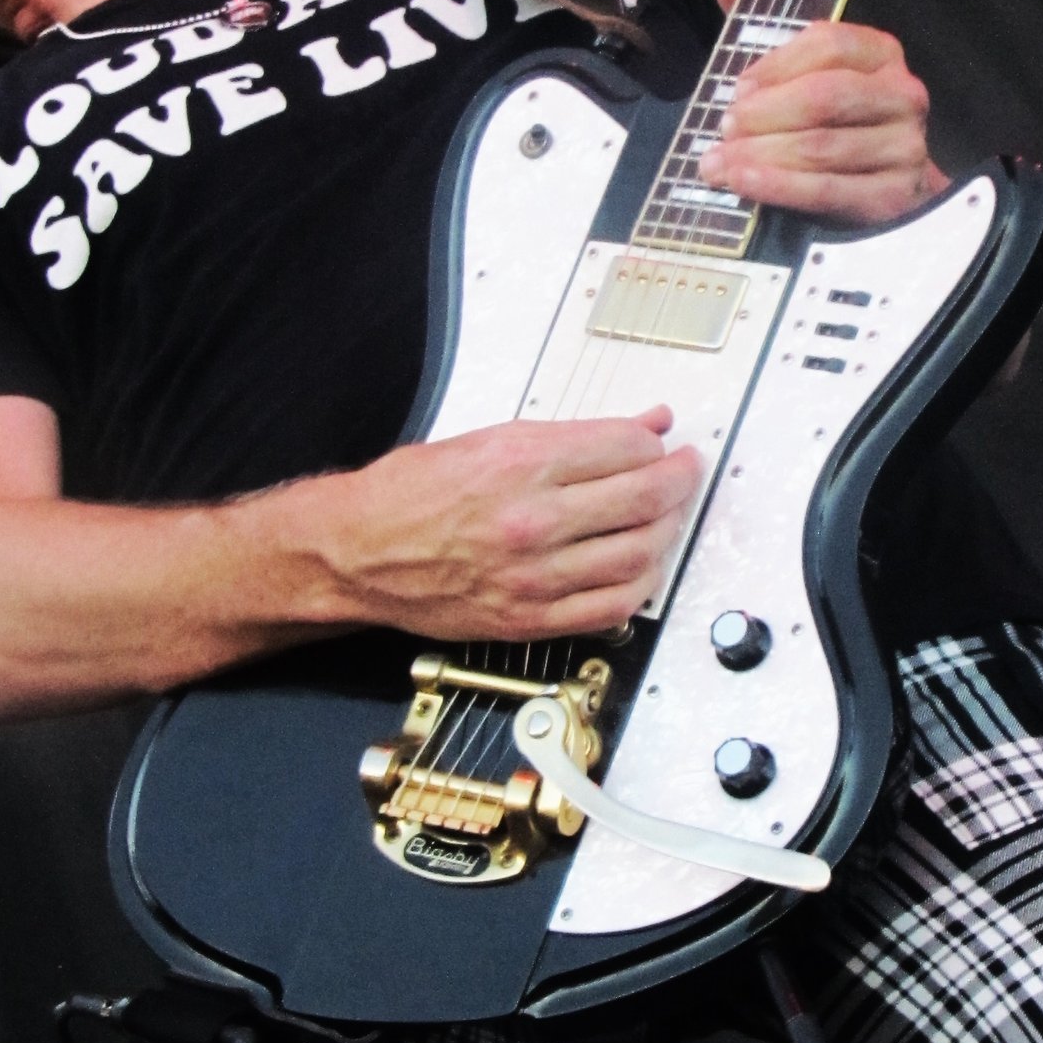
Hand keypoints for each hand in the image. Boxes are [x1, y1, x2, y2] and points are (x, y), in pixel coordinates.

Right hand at [318, 409, 699, 640]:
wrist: (356, 553)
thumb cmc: (408, 495)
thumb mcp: (489, 438)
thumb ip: (573, 436)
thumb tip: (640, 424)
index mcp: (519, 464)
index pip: (626, 448)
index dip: (656, 441)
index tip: (662, 441)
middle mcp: (530, 520)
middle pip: (644, 498)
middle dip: (679, 479)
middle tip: (685, 470)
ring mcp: (533, 576)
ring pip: (639, 554)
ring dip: (669, 531)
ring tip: (669, 515)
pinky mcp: (529, 618)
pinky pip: (612, 607)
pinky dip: (641, 585)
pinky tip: (644, 566)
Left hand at [696, 0, 947, 227]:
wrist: (867, 193)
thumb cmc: (819, 121)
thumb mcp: (784, 60)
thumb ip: (753, 1)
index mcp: (880, 53)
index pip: (830, 42)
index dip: (776, 65)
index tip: (737, 87)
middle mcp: (903, 95)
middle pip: (826, 96)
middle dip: (764, 115)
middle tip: (722, 129)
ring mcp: (906, 148)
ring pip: (824, 146)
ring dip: (762, 155)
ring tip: (718, 164)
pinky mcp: (896, 198)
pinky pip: (832, 190)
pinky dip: (782, 187)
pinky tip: (746, 184)